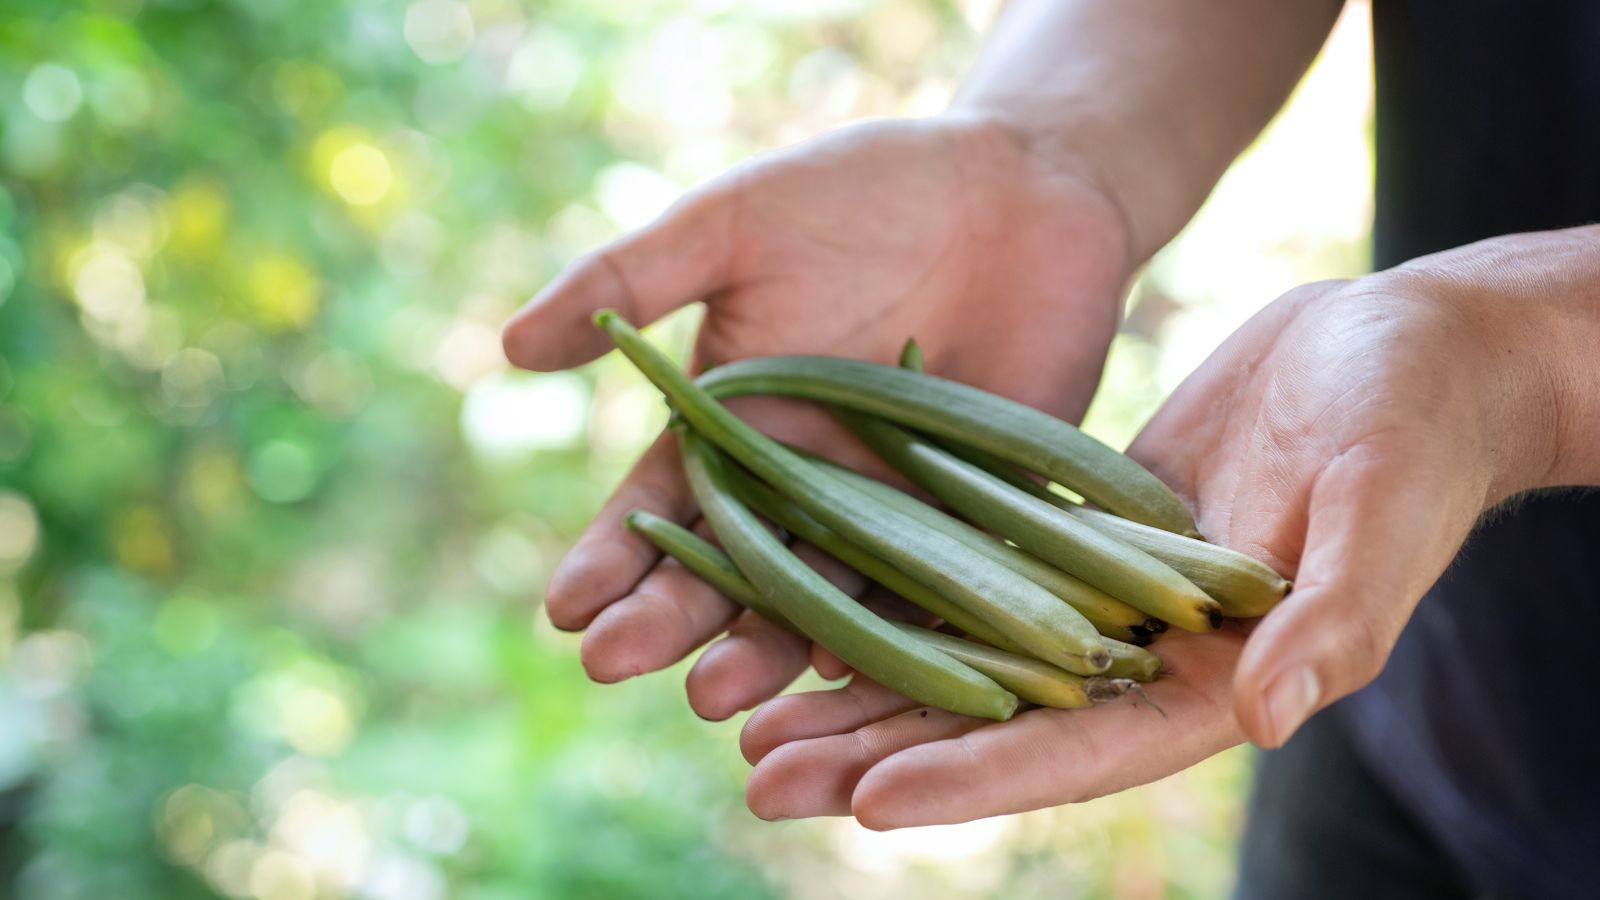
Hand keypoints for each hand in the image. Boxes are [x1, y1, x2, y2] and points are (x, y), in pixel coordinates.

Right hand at [504, 114, 1135, 719]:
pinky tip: (849, 669)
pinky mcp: (983, 522)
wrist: (1022, 183)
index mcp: (737, 428)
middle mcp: (807, 488)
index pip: (662, 508)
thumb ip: (632, 278)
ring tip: (715, 695)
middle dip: (672, 618)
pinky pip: (939, 594)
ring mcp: (894, 513)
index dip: (613, 558)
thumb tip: (513, 344)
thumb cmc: (865, 191)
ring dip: (769, 651)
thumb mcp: (734, 223)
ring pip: (825, 601)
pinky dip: (900, 637)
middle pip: (732, 570)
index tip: (565, 608)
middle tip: (616, 662)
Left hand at [740, 226, 1599, 826]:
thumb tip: (1273, 713)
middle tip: (760, 774)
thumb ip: (1335, 619)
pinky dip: (898, 584)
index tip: (868, 798)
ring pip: (964, 649)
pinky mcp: (1078, 528)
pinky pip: (974, 563)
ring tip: (750, 713)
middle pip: (993, 720)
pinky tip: (809, 595)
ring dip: (861, 682)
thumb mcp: (1385, 511)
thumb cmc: (1417, 426)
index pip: (1077, 751)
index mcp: (1217, 682)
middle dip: (877, 750)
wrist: (1401, 349)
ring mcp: (1103, 594)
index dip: (974, 777)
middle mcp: (1145, 654)